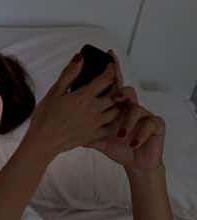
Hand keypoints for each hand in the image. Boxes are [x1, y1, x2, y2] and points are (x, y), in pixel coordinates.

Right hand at [25, 52, 120, 156]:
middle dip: (115, 87)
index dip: (110, 69)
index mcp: (85, 96)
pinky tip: (106, 119)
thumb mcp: (54, 92)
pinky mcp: (94, 135)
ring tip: (110, 101)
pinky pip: (110, 127)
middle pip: (115, 94)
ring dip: (115, 104)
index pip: (105, 79)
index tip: (110, 65)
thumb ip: (69, 74)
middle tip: (111, 83)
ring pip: (116, 111)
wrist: (44, 141)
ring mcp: (96, 123)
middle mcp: (94, 109)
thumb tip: (79, 59)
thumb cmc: (45, 118)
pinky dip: (112, 122)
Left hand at [84, 52, 165, 169]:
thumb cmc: (116, 147)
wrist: (136, 162)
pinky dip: (140, 132)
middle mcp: (128, 108)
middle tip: (117, 95)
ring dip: (128, 118)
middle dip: (121, 92)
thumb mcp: (94, 135)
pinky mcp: (154, 126)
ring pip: (136, 108)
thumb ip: (82, 122)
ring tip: (121, 131)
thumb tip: (65, 112)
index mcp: (113, 107)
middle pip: (125, 93)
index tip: (107, 57)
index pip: (111, 85)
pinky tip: (132, 142)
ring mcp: (143, 115)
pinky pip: (150, 124)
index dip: (110, 71)